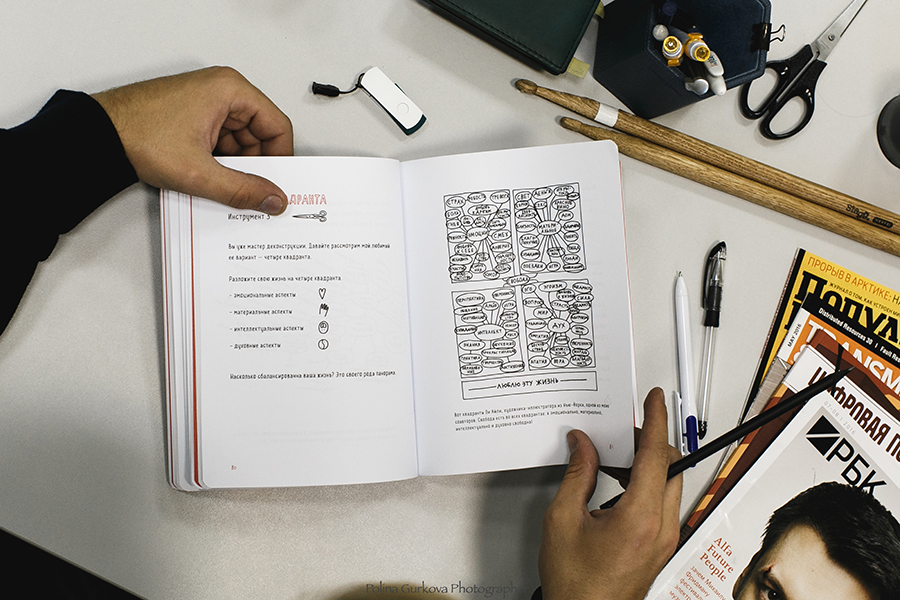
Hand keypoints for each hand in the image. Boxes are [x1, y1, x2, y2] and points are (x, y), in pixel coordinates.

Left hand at [92, 66, 293, 214]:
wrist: (96, 135)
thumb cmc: (138, 134)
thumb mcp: (199, 171)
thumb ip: (242, 190)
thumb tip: (272, 199)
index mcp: (230, 90)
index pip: (277, 125)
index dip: (281, 158)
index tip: (278, 184)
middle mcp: (221, 91)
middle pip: (259, 135)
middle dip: (255, 166)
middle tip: (251, 192)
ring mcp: (206, 104)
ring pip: (240, 142)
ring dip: (235, 167)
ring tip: (219, 185)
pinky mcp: (194, 117)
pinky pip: (221, 142)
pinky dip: (219, 163)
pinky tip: (208, 178)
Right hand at [538, 387, 682, 599]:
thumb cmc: (575, 584)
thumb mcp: (563, 520)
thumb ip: (576, 475)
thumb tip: (582, 446)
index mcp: (640, 518)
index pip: (656, 456)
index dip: (656, 421)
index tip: (654, 400)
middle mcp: (661, 528)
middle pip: (670, 467)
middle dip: (649, 442)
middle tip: (622, 430)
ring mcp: (664, 539)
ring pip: (669, 485)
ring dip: (647, 464)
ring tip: (613, 458)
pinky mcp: (660, 546)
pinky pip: (662, 503)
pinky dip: (646, 485)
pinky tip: (617, 484)